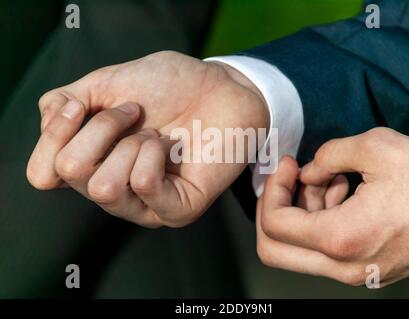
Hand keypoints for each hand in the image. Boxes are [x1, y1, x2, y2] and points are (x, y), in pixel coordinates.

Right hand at [27, 51, 268, 226]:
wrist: (220, 87)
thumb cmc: (170, 86)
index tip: (80, 105)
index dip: (54, 134)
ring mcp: (145, 206)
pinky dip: (154, 154)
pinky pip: (146, 186)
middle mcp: (114, 191)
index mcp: (93, 165)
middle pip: (71, 173)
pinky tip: (170, 147)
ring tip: (156, 133)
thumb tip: (49, 123)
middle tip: (136, 113)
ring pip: (105, 187)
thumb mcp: (108, 83)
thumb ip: (65, 102)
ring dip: (129, 143)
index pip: (43, 174)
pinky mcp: (178, 210)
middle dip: (101, 127)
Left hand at [256, 128, 408, 286]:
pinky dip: (322, 221)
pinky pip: (325, 250)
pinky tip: (346, 193)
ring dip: (304, 210)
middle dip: (275, 207)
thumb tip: (306, 173)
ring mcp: (356, 273)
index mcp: (341, 238)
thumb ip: (327, 155)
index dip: (272, 188)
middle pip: (273, 249)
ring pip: (298, 250)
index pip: (274, 223)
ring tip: (334, 179)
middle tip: (293, 177)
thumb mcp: (377, 147)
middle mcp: (344, 266)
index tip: (289, 164)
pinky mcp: (367, 270)